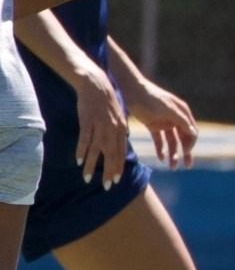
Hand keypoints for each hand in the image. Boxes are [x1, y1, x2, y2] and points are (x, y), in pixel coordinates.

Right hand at [69, 71, 130, 187]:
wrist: (96, 83)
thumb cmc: (107, 100)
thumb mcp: (118, 115)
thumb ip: (119, 130)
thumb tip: (120, 143)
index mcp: (122, 128)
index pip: (121, 152)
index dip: (118, 167)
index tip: (115, 181)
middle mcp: (113, 128)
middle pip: (111, 154)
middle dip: (109, 172)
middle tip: (106, 186)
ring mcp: (100, 124)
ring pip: (97, 149)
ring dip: (91, 165)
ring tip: (87, 179)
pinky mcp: (87, 120)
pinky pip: (85, 138)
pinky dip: (82, 150)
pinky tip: (78, 161)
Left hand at [121, 77, 198, 168]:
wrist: (130, 91)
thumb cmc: (151, 98)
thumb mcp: (168, 109)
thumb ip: (182, 121)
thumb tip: (194, 134)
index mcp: (183, 113)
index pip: (192, 132)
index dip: (191, 143)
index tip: (186, 153)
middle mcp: (176, 118)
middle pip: (184, 139)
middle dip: (185, 153)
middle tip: (187, 166)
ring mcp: (164, 122)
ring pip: (172, 142)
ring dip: (173, 154)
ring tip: (172, 167)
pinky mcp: (153, 125)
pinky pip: (160, 140)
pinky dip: (161, 149)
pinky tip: (161, 158)